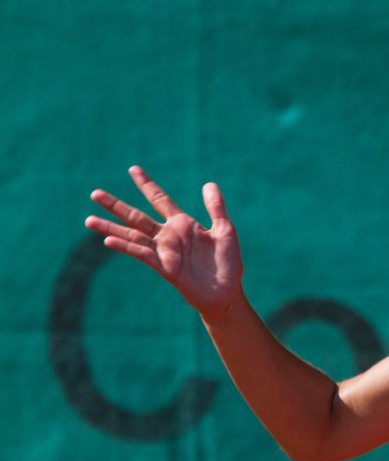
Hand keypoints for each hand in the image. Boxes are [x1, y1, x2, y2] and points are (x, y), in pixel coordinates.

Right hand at [85, 165, 244, 320]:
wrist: (227, 292)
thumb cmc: (228, 263)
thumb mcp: (225, 230)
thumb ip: (216, 207)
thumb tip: (208, 183)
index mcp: (183, 224)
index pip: (160, 199)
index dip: (147, 185)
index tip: (133, 169)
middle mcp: (169, 236)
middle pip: (137, 216)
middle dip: (116, 205)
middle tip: (94, 193)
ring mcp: (164, 251)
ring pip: (132, 235)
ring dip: (111, 228)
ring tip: (88, 219)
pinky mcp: (164, 267)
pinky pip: (142, 255)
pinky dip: (126, 247)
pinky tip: (109, 241)